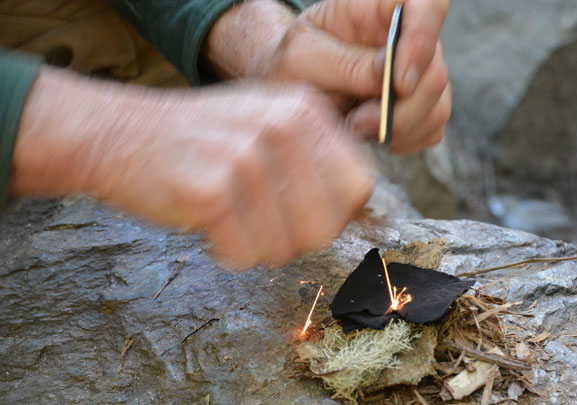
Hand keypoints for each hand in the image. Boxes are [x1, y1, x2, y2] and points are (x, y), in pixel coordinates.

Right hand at [12, 67, 372, 268]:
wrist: (120, 133)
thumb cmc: (204, 138)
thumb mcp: (270, 121)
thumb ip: (317, 155)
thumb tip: (357, 207)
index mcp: (306, 109)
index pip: (358, 187)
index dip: (336, 214)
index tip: (306, 215)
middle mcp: (282, 127)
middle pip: (326, 225)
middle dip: (296, 240)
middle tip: (265, 224)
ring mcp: (246, 158)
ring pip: (284, 249)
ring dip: (258, 247)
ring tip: (232, 217)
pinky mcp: (211, 192)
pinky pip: (242, 257)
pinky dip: (226, 253)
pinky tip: (208, 223)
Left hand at [205, 0, 451, 153]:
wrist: (290, 95)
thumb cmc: (291, 66)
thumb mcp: (302, 59)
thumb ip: (345, 64)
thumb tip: (390, 75)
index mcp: (378, 9)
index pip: (427, 4)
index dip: (424, 39)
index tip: (399, 83)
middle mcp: (406, 38)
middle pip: (435, 67)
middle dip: (403, 106)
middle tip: (360, 121)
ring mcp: (417, 72)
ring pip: (438, 102)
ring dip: (401, 126)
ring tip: (357, 128)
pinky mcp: (420, 106)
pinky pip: (432, 127)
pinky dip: (407, 140)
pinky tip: (375, 138)